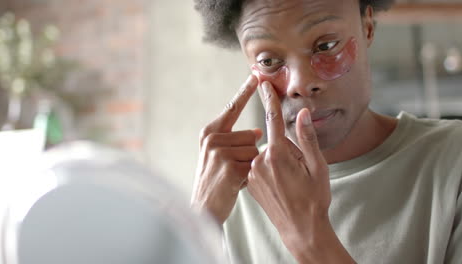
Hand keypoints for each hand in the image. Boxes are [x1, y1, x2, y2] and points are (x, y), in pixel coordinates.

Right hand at [191, 75, 261, 224]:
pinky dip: (249, 175)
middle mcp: (212, 138)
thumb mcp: (218, 155)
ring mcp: (219, 151)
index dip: (245, 91)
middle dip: (249, 154)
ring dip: (250, 165)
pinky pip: (254, 163)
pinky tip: (234, 184)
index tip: (256, 75)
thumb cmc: (216, 181)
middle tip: (231, 169)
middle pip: (251, 136)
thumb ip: (235, 140)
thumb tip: (258, 133)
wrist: (203, 208)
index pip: (232, 108)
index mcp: (210, 132)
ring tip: (233, 177)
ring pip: (255, 150)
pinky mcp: (228, 165)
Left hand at [247, 81, 353, 262]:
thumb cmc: (314, 198)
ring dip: (279, 161)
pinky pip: (260, 167)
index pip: (272, 120)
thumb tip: (304, 113)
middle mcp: (260, 161)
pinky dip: (270, 170)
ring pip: (267, 155)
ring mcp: (253, 173)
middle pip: (274, 141)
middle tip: (300, 170)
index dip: (270, 100)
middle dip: (287, 148)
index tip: (263, 83)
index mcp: (278, 154)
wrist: (300, 228)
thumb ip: (308, 138)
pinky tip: (281, 185)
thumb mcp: (318, 167)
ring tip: (291, 181)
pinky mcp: (250, 182)